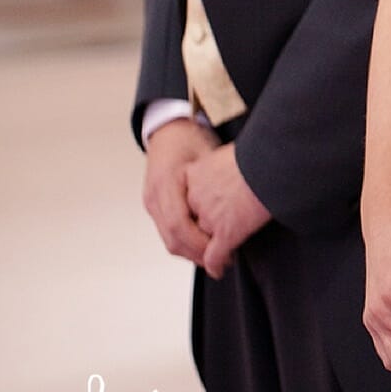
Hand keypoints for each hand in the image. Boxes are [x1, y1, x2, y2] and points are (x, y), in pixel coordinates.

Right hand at [143, 118, 218, 266]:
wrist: (168, 128)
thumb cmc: (189, 136)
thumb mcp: (207, 154)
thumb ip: (215, 182)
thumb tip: (239, 204)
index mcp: (166, 184)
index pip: (179, 226)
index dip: (199, 244)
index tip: (220, 253)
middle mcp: (154, 196)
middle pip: (172, 239)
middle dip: (197, 255)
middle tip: (221, 263)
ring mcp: (151, 202)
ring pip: (168, 239)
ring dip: (191, 252)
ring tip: (215, 256)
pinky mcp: (154, 205)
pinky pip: (167, 231)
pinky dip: (184, 241)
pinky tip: (203, 244)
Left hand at [185, 143, 271, 279]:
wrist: (271, 162)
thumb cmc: (258, 152)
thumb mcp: (229, 152)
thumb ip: (221, 166)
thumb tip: (230, 170)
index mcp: (194, 174)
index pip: (188, 200)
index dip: (198, 211)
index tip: (207, 216)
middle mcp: (195, 197)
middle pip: (194, 220)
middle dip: (203, 231)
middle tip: (215, 236)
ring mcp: (208, 217)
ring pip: (202, 241)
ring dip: (210, 250)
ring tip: (223, 253)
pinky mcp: (225, 234)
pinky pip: (214, 257)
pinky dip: (216, 266)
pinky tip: (220, 269)